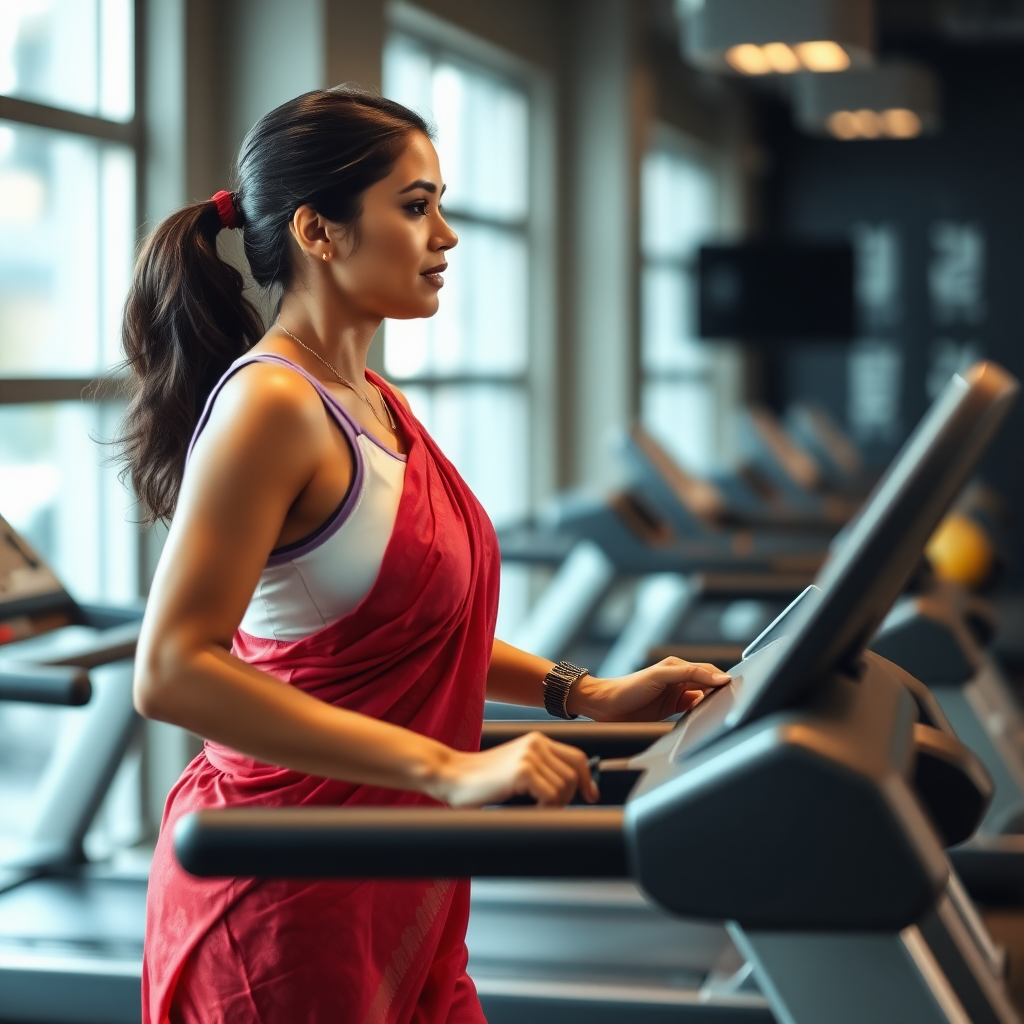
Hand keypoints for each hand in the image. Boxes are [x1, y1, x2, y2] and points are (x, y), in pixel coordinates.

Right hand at [430, 732, 598, 807]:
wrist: (449, 776)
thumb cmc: (480, 780)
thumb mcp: (516, 767)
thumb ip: (541, 770)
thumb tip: (572, 791)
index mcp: (537, 740)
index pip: (577, 758)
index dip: (587, 780)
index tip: (590, 796)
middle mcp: (536, 743)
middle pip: (574, 775)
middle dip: (567, 797)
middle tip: (549, 808)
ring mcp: (529, 756)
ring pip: (564, 787)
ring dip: (554, 805)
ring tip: (533, 808)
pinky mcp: (522, 771)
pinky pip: (551, 796)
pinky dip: (545, 809)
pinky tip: (529, 810)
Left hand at [566, 657, 731, 722]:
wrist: (606, 706)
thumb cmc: (628, 687)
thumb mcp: (660, 676)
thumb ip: (689, 674)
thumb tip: (718, 677)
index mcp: (678, 666)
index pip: (708, 671)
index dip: (722, 678)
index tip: (737, 687)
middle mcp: (679, 679)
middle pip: (708, 684)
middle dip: (720, 691)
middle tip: (735, 701)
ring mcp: (676, 694)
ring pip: (703, 698)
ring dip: (712, 703)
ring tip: (724, 711)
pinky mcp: (672, 709)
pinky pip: (693, 710)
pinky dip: (701, 713)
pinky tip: (706, 718)